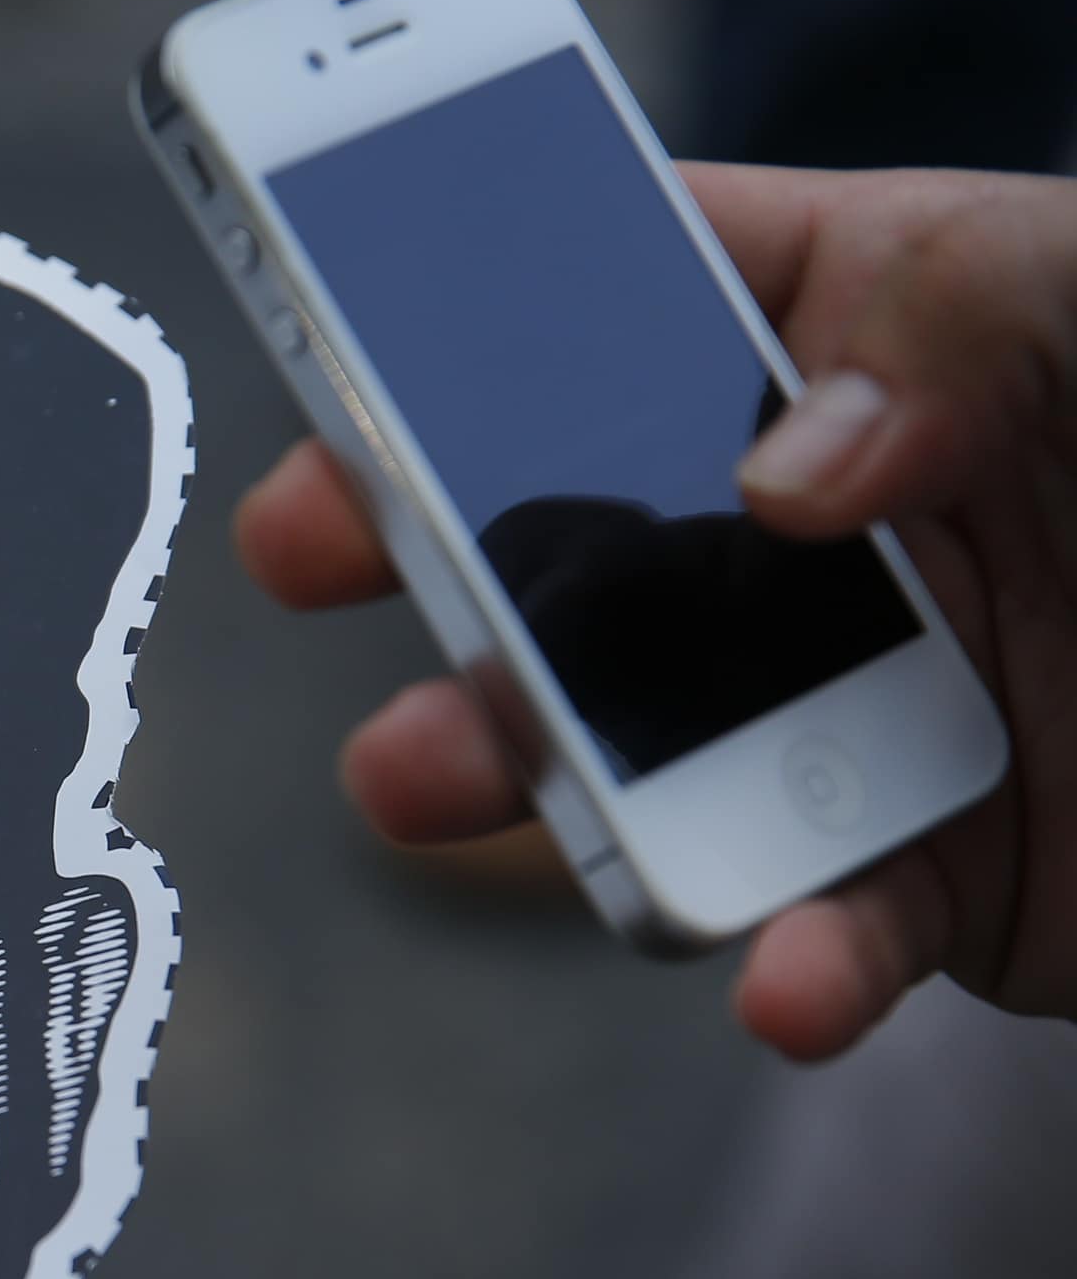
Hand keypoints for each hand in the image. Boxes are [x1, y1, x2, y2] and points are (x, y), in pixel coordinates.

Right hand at [238, 164, 1076, 1060]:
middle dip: (440, 564)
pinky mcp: (936, 884)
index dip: (456, 334)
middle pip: (581, 543)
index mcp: (870, 345)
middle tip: (320, 565)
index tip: (334, 376)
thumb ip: (957, 328)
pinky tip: (788, 973)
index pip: (634, 306)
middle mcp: (839, 534)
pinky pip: (824, 934)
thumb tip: (788, 476)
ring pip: (642, 757)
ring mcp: (871, 716)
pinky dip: (787, 967)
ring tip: (439, 778)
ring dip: (532, 777)